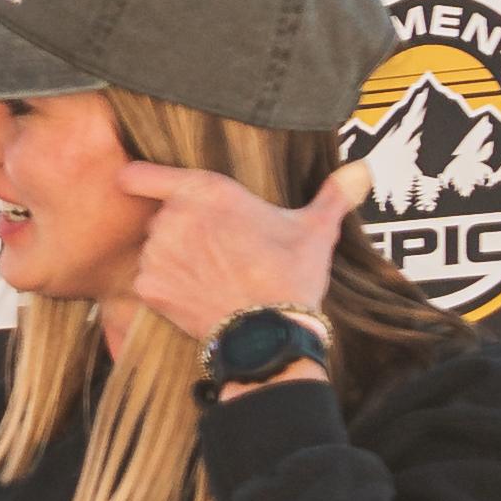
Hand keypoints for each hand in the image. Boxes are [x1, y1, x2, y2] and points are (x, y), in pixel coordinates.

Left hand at [115, 155, 358, 355]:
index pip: (140, 174)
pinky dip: (167, 285)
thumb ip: (333, 194)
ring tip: (213, 271)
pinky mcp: (147, 287)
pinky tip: (198, 292)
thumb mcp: (317, 228)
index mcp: (206, 192)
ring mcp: (155, 254)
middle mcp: (172, 218)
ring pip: (154, 248)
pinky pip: (149, 279)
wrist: (268, 330)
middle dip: (180, 227)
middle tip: (216, 246)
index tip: (142, 184)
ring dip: (174, 256)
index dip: (138, 178)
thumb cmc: (291, 273)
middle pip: (159, 215)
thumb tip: (362, 170)